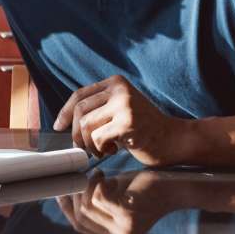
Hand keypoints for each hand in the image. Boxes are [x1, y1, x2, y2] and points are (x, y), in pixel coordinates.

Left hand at [53, 75, 189, 165]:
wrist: (176, 139)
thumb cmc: (145, 128)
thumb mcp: (120, 109)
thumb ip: (99, 108)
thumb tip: (65, 122)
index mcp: (115, 83)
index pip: (79, 95)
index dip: (65, 112)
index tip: (58, 126)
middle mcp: (119, 90)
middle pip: (80, 111)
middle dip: (76, 134)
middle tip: (83, 147)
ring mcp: (124, 105)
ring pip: (86, 126)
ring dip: (89, 143)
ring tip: (103, 149)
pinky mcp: (128, 123)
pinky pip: (98, 138)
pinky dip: (101, 149)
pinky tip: (115, 149)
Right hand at [56, 172, 168, 233]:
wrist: (173, 186)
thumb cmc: (143, 189)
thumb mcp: (115, 199)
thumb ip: (94, 203)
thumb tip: (62, 196)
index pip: (79, 225)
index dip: (67, 207)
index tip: (60, 189)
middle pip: (81, 215)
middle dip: (77, 192)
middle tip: (84, 175)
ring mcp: (124, 229)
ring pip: (88, 205)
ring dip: (90, 185)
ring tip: (99, 173)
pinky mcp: (127, 214)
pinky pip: (98, 196)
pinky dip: (99, 182)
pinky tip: (106, 174)